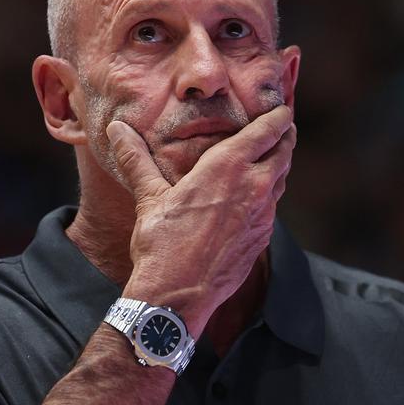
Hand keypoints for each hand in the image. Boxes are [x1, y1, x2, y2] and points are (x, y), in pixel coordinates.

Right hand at [106, 106, 295, 335]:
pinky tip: (258, 198)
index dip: (279, 117)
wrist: (178, 295)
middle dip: (286, 137)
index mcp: (228, 167)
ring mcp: (262, 215)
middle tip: (284, 128)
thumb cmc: (161, 243)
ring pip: (282, 180)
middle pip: (284, 152)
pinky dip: (270, 195)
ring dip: (280, 165)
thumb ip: (136, 159)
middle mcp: (253, 187)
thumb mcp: (148, 197)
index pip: (267, 131)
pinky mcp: (261, 238)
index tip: (283, 109)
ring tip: (274, 157)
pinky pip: (273, 208)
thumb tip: (117, 128)